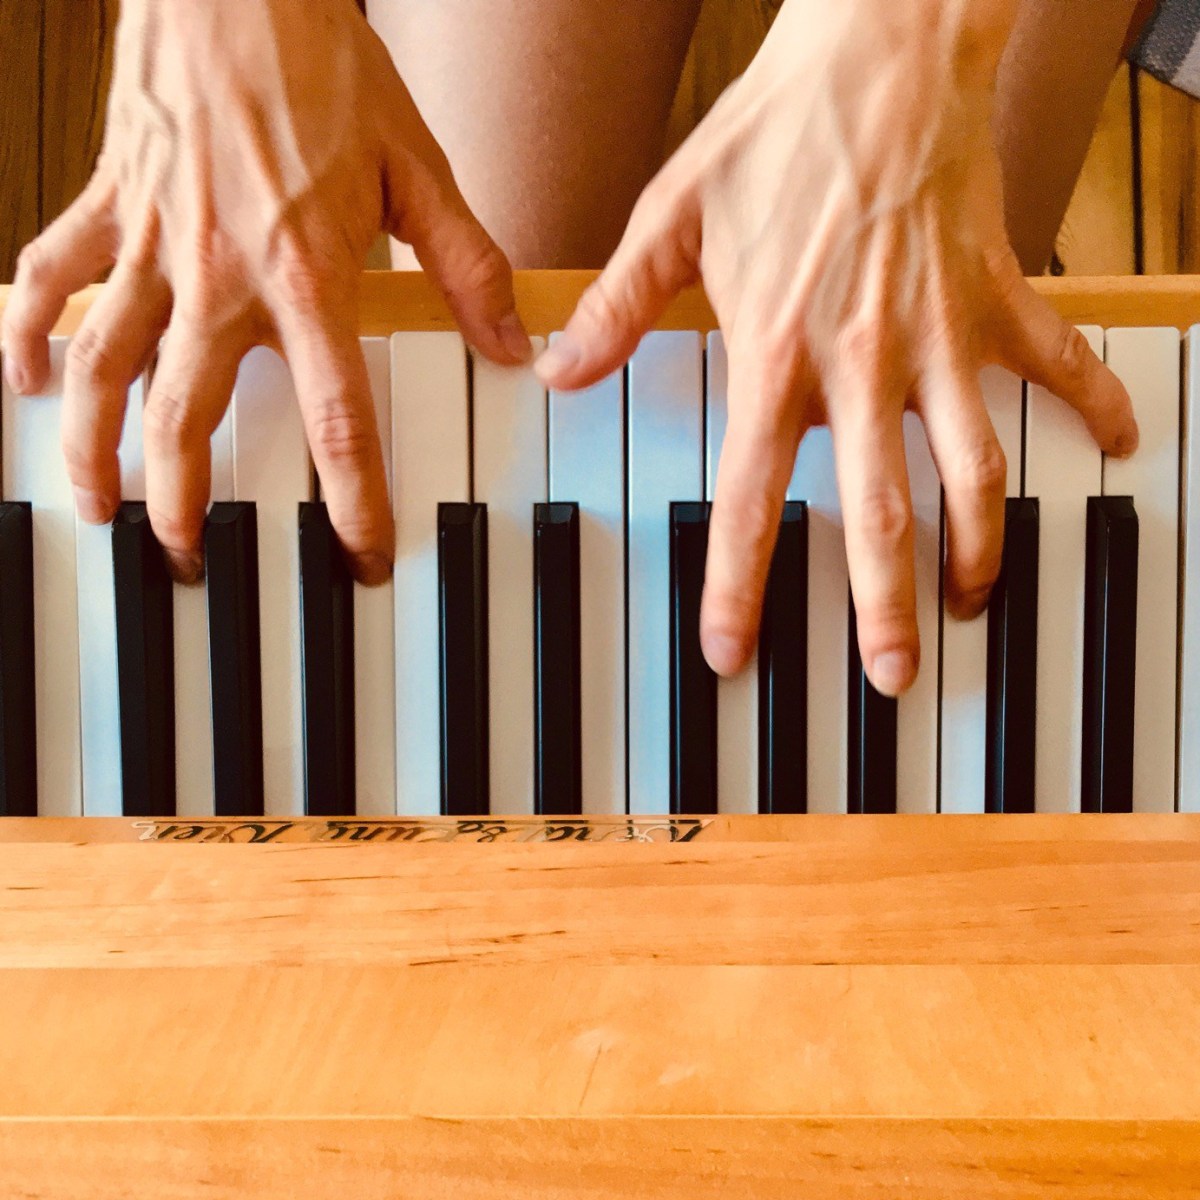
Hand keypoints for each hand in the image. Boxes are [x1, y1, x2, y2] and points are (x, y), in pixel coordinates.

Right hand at [2, 0, 530, 583]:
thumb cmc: (324, 66)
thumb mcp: (419, 171)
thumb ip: (468, 269)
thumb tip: (514, 346)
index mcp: (305, 275)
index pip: (335, 417)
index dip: (351, 497)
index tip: (358, 555)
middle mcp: (217, 275)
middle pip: (190, 416)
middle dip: (189, 501)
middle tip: (193, 557)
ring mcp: (151, 244)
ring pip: (105, 366)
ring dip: (95, 447)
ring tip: (99, 508)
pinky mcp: (106, 205)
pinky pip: (49, 279)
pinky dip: (27, 330)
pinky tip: (22, 380)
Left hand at [534, 0, 1136, 695]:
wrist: (877, 49)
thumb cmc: (773, 132)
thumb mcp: (670, 216)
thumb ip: (618, 308)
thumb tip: (560, 370)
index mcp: (776, 353)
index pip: (751, 497)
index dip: (738, 586)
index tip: (733, 652)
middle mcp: (862, 363)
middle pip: (879, 512)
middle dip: (884, 606)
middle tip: (891, 676)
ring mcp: (939, 335)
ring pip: (974, 466)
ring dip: (980, 546)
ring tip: (976, 603)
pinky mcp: (995, 296)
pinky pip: (1054, 362)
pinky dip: (1088, 404)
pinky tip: (1111, 447)